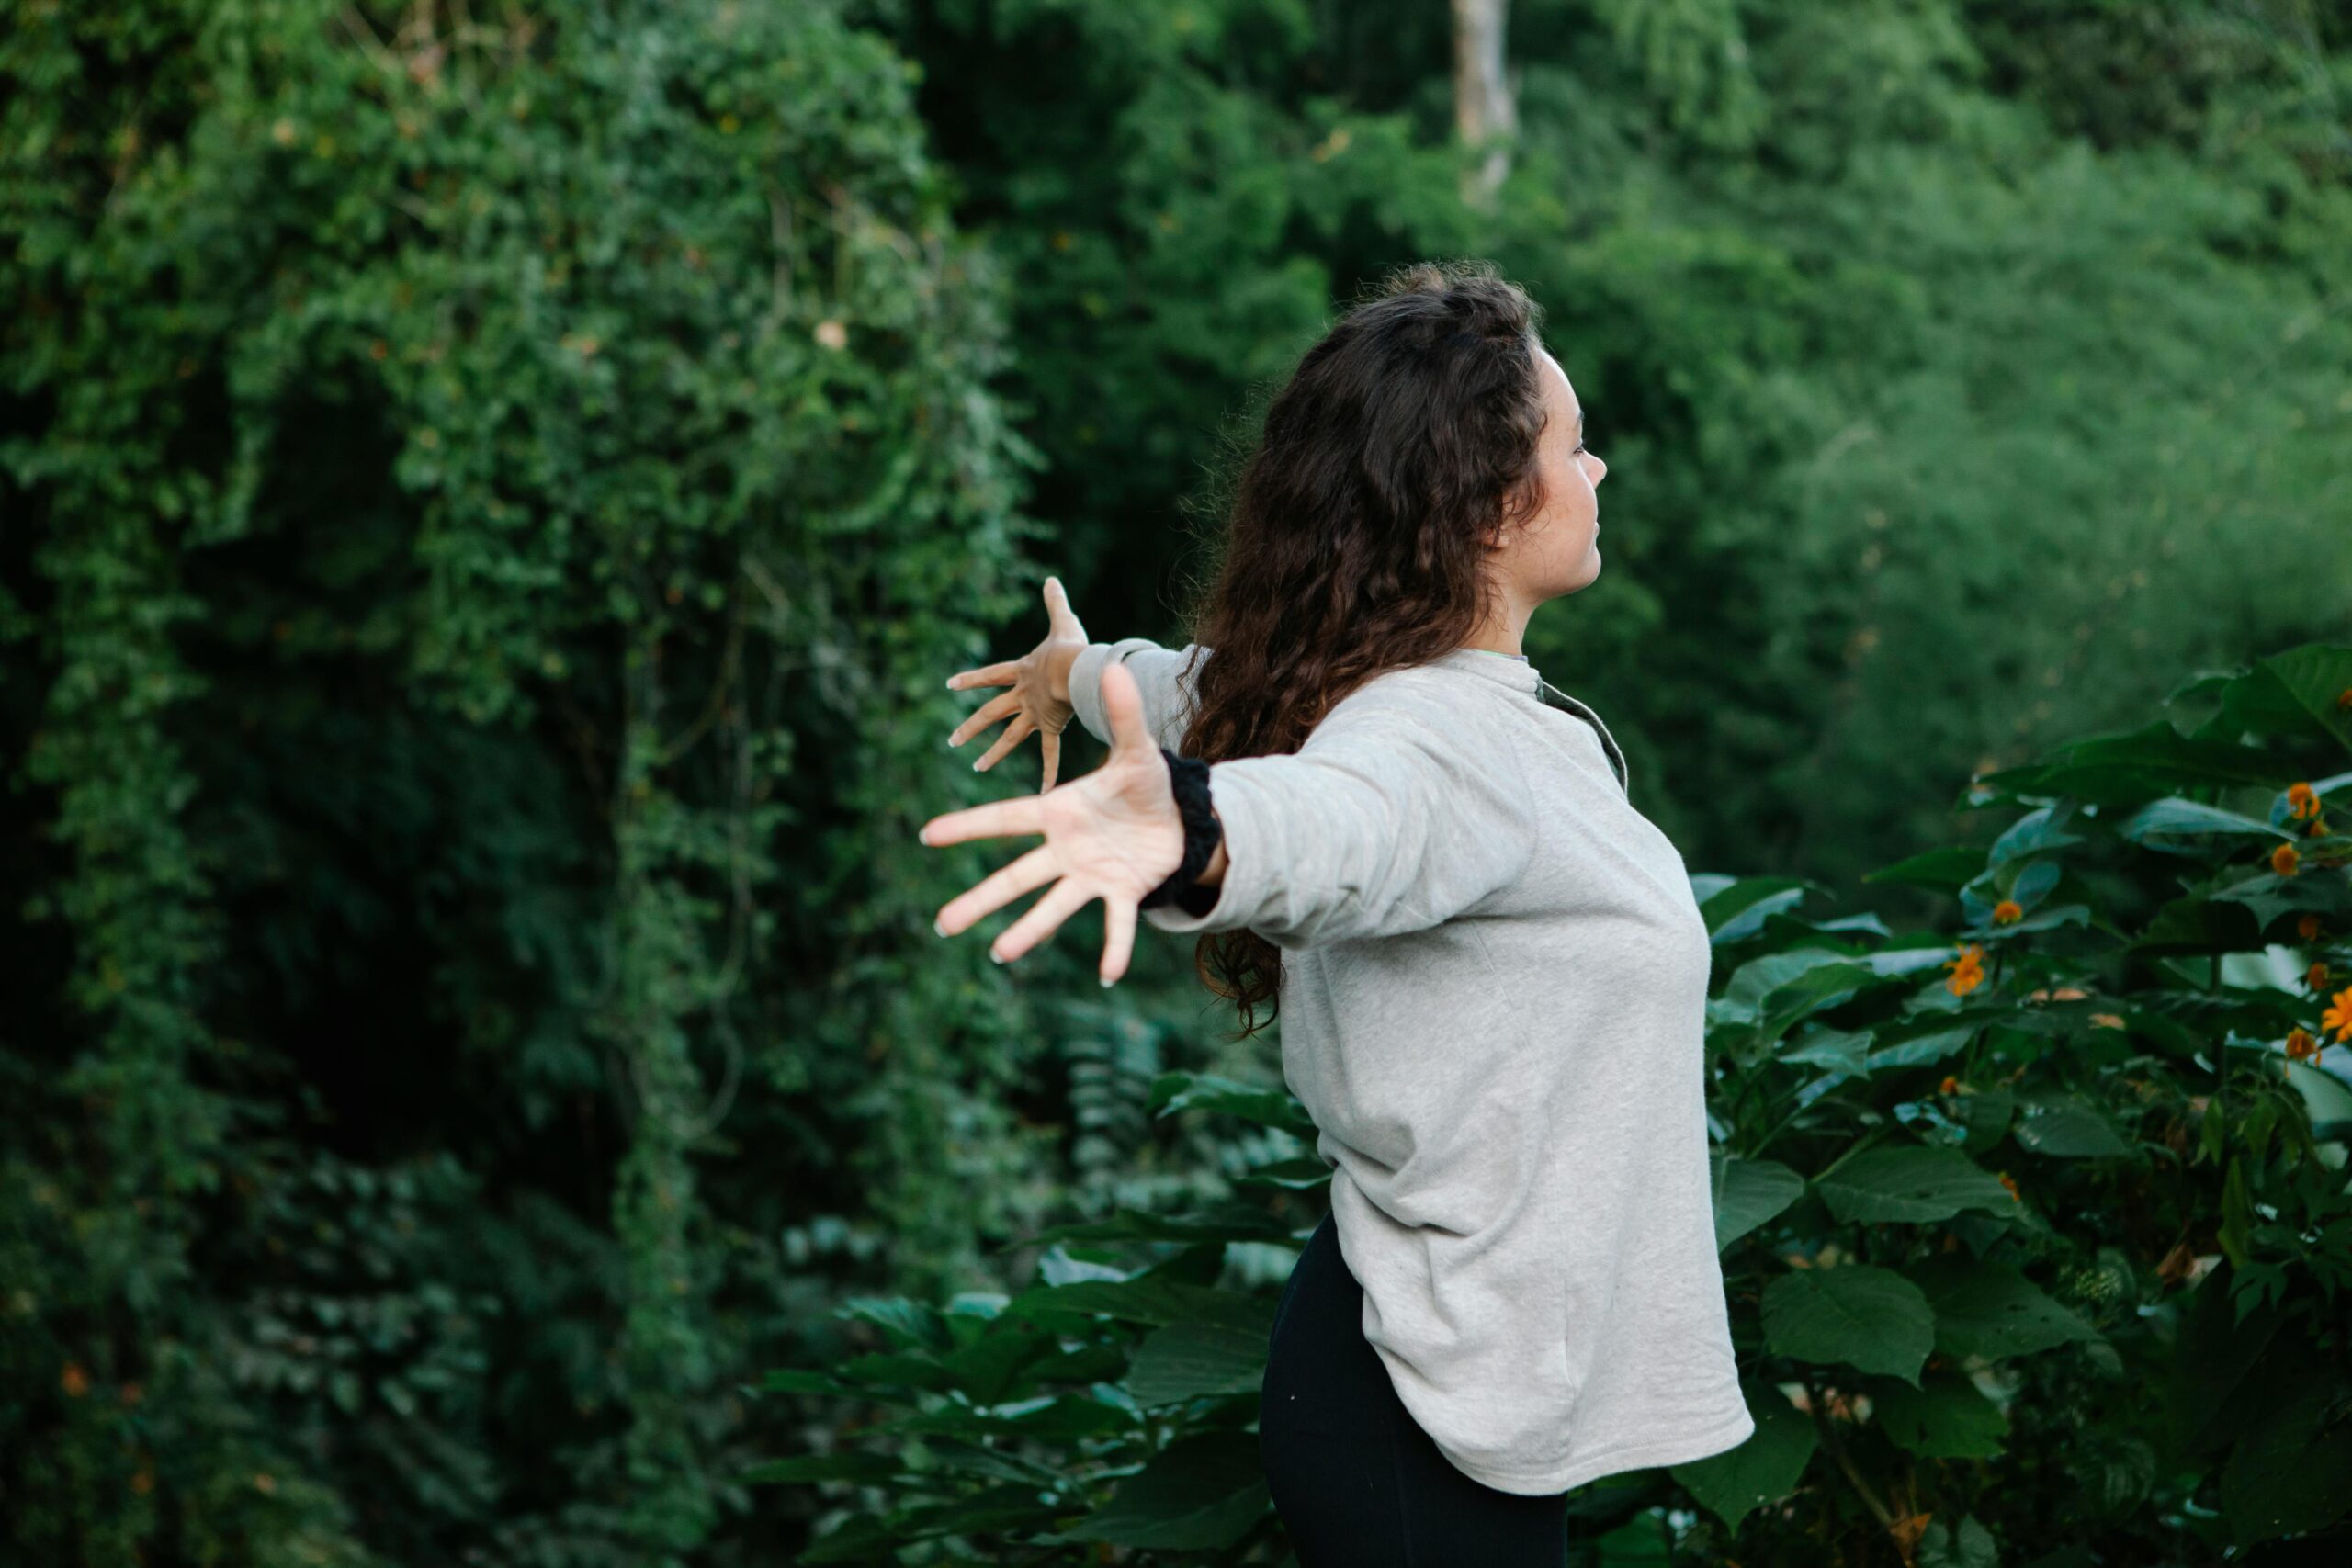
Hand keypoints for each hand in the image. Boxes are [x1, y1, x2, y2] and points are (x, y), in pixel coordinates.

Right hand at [919, 661, 1181, 986]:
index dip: (968, 826)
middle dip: (980, 899)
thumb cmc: (1144, 784)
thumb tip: (1113, 664)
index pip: (1006, 819)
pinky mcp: (1122, 893)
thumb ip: (1125, 714)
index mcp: (1059, 813)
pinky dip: (1114, 949)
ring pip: (1053, 906)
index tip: (927, 834)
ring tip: (999, 953)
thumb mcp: (1138, 750)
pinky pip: (1115, 924)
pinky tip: (1107, 975)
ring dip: (1028, 931)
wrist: (1178, 817)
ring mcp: (1091, 875)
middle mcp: (1066, 850)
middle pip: (1016, 876)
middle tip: (942, 924)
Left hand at [946, 574, 1087, 791]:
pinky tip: (1042, 794)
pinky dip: (1047, 774)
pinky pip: (1048, 754)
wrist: (1076, 670)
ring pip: (1008, 737)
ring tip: (977, 767)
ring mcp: (1034, 714)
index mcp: (1021, 671)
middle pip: (990, 712)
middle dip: (970, 726)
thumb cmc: (1069, 646)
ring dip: (992, 753)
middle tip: (952, 740)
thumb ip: (1055, 602)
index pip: (989, 675)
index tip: (949, 684)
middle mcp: (1022, 695)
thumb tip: (1050, 578)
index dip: (970, 679)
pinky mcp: (1051, 726)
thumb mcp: (1062, 620)